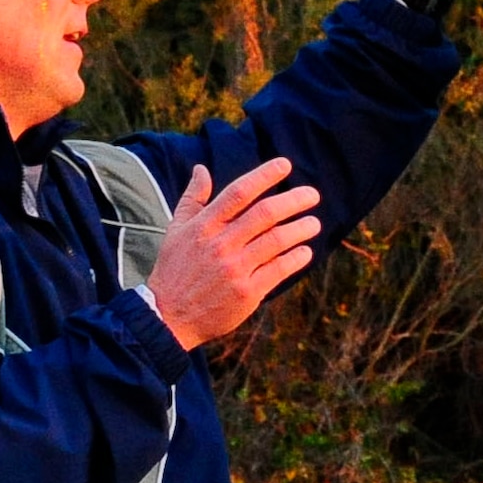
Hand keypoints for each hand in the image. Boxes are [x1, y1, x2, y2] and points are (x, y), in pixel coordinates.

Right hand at [143, 158, 321, 351]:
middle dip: (293, 200)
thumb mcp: (176, 230)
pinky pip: (278, 270)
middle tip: (313, 194)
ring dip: (300, 229)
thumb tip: (201, 168)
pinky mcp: (246, 293)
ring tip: (314, 224)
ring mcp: (234, 269)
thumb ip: (192, 199)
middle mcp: (220, 244)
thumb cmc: (173, 270)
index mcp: (204, 226)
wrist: (168, 317)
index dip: (264, 176)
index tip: (285, 165)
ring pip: (276, 240)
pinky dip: (296, 258)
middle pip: (265, 214)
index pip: (239, 193)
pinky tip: (305, 252)